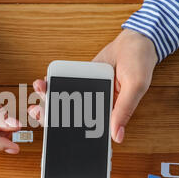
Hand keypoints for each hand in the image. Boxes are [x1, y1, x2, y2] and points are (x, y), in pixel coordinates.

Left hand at [28, 28, 157, 142]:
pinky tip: (44, 83)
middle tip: (38, 112)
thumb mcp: (135, 87)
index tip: (54, 133)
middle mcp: (97, 105)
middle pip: (72, 116)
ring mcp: (88, 92)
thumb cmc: (141, 64)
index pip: (90, 129)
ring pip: (66, 100)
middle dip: (53, 115)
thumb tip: (118, 136)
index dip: (71, 133)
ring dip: (50, 98)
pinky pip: (66, 84)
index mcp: (110, 112)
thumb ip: (124, 110)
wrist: (135, 41)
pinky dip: (54, 84)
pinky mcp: (82, 79)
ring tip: (39, 91)